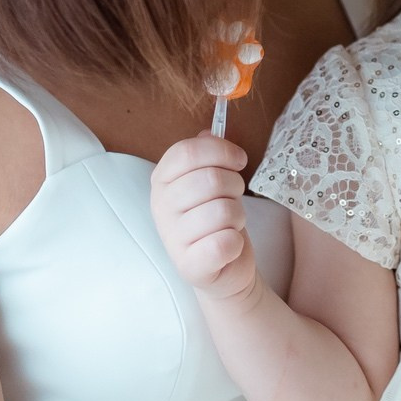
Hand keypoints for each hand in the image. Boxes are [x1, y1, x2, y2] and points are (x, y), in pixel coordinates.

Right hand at [151, 133, 258, 301]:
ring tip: (229, 224)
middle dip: (234, 186)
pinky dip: (236, 243)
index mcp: (162, 180)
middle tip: (233, 199)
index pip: (187, 151)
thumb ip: (207, 154)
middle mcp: (161, 208)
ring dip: (237, 216)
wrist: (224, 267)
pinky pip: (225, 242)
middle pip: (210, 179)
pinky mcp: (190, 266)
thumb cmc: (217, 218)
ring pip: (223, 210)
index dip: (221, 151)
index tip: (239, 160)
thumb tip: (209, 133)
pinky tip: (228, 246)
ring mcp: (172, 239)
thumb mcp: (210, 180)